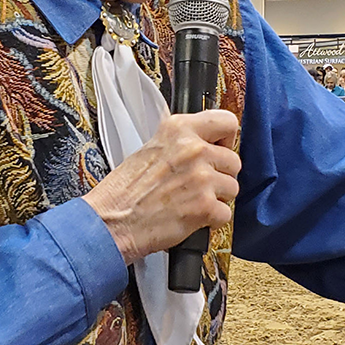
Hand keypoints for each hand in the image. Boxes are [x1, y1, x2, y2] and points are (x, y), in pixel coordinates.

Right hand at [84, 110, 240, 264]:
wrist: (111, 222)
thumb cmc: (124, 191)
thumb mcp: (150, 148)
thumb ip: (181, 143)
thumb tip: (206, 145)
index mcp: (178, 129)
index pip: (227, 121)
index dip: (225, 139)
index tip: (218, 149)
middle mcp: (193, 149)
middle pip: (233, 161)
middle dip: (220, 175)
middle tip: (197, 185)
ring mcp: (201, 178)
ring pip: (232, 188)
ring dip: (216, 198)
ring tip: (191, 202)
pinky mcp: (205, 206)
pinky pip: (225, 213)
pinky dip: (211, 220)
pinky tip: (191, 217)